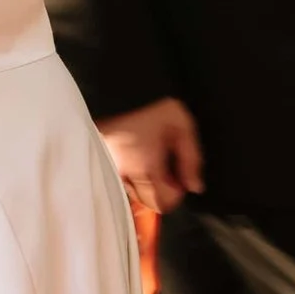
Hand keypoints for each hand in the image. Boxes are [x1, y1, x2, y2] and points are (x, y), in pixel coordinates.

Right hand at [99, 95, 202, 216]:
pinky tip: (134, 163)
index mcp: (147, 168)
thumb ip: (192, 159)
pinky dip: (129, 181)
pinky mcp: (99, 165)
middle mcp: (125, 175)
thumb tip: (195, 186)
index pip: (165, 202)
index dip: (177, 192)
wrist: (118, 90)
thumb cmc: (150, 107)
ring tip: (149, 164)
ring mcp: (109, 172)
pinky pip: (118, 185)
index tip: (178, 176)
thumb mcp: (181, 125)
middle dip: (161, 192)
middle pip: (148, 203)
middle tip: (166, 171)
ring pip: (132, 195)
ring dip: (145, 187)